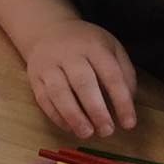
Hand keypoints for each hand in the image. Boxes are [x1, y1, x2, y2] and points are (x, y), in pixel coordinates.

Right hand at [26, 20, 136, 138]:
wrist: (48, 31)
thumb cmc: (87, 45)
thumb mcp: (111, 48)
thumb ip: (124, 74)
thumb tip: (127, 103)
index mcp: (94, 46)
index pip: (111, 74)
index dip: (121, 100)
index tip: (129, 123)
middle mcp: (70, 54)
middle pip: (83, 83)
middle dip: (96, 110)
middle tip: (107, 131)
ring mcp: (49, 65)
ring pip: (59, 92)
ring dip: (74, 116)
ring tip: (87, 133)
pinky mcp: (35, 78)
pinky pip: (44, 100)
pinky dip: (57, 117)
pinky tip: (70, 128)